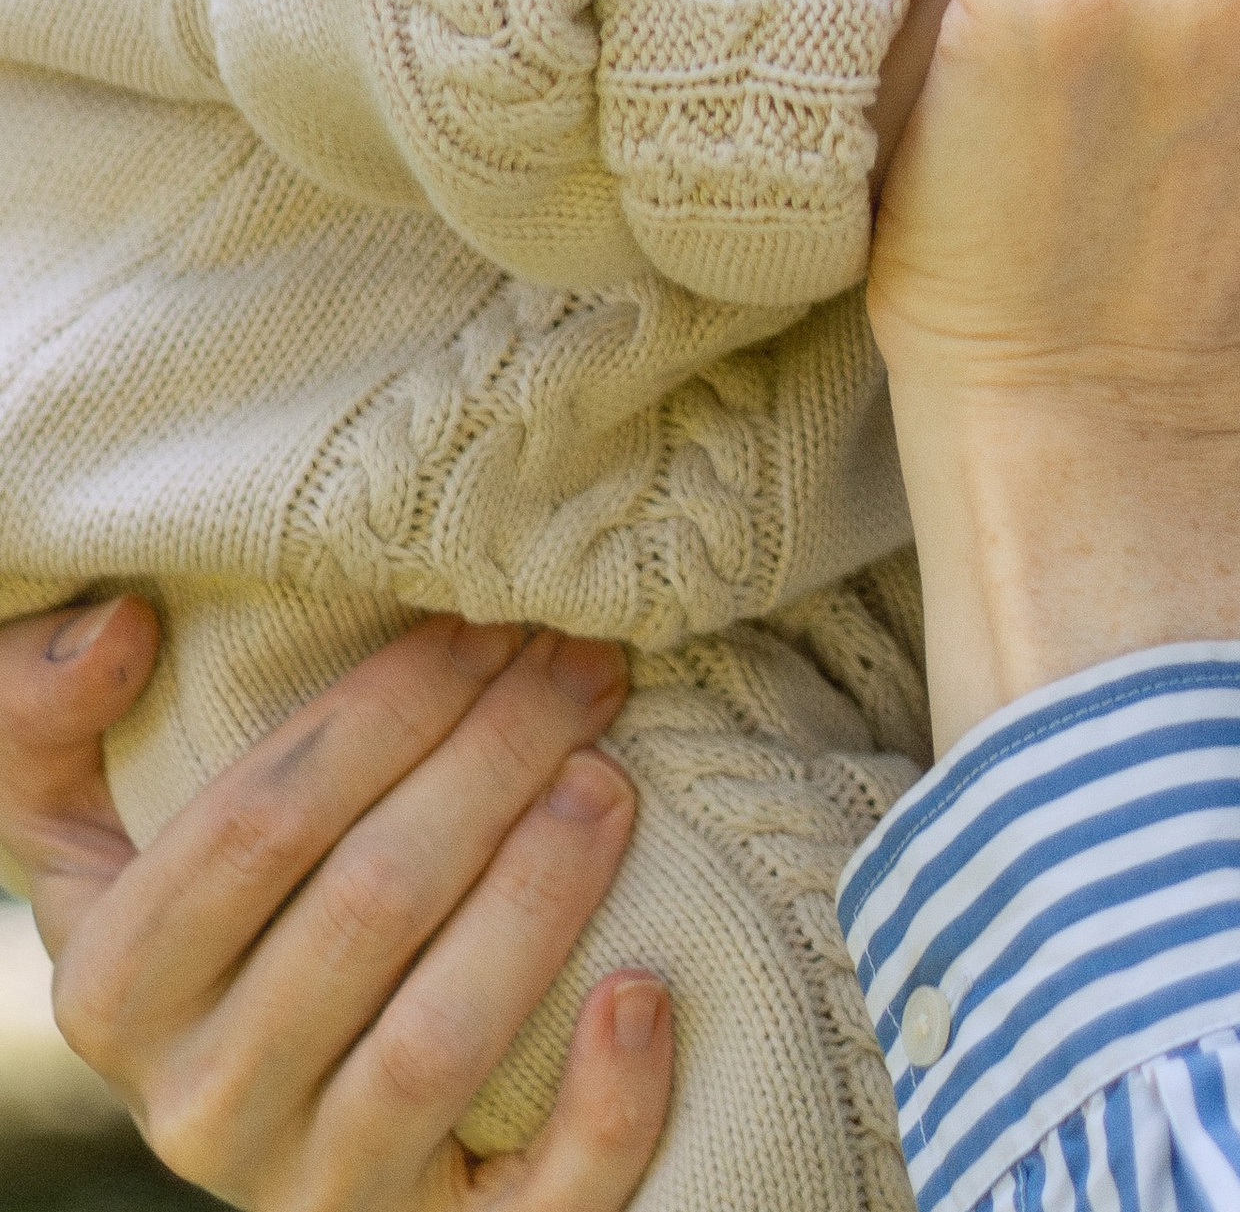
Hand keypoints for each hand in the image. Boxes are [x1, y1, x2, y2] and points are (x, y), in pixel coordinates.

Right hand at [0, 598, 670, 1209]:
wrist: (280, 1096)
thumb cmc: (212, 911)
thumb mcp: (85, 821)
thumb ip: (47, 716)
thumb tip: (123, 626)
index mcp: (117, 993)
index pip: (260, 824)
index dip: (388, 707)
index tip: (491, 620)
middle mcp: (200, 1111)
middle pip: (368, 908)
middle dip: (491, 763)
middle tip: (585, 671)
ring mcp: (317, 1195)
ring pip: (435, 1043)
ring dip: (539, 896)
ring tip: (613, 780)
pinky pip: (527, 1208)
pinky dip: (600, 1114)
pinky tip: (647, 994)